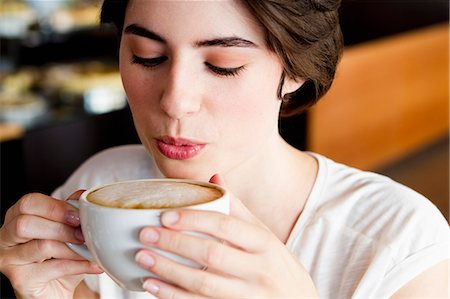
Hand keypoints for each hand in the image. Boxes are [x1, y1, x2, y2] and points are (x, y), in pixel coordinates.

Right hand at [0, 191, 102, 298]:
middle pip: (26, 224)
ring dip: (72, 247)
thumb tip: (82, 195)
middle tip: (82, 234)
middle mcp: (6, 238)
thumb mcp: (66, 230)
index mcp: (16, 217)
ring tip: (90, 250)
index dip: (55, 207)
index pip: (28, 203)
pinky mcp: (21, 280)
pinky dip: (78, 265)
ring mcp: (9, 260)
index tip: (78, 215)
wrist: (56, 289)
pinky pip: (53, 268)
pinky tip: (93, 264)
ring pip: (41, 246)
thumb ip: (70, 211)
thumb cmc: (59, 256)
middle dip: (60, 227)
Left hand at [135, 175, 317, 297]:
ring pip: (202, 284)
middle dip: (175, 244)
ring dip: (168, 272)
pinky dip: (173, 297)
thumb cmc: (278, 265)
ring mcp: (248, 296)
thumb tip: (214, 178)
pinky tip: (153, 286)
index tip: (166, 215)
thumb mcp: (265, 236)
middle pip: (211, 254)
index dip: (194, 220)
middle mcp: (259, 270)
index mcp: (265, 243)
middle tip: (146, 235)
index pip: (226, 226)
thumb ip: (238, 209)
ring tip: (143, 258)